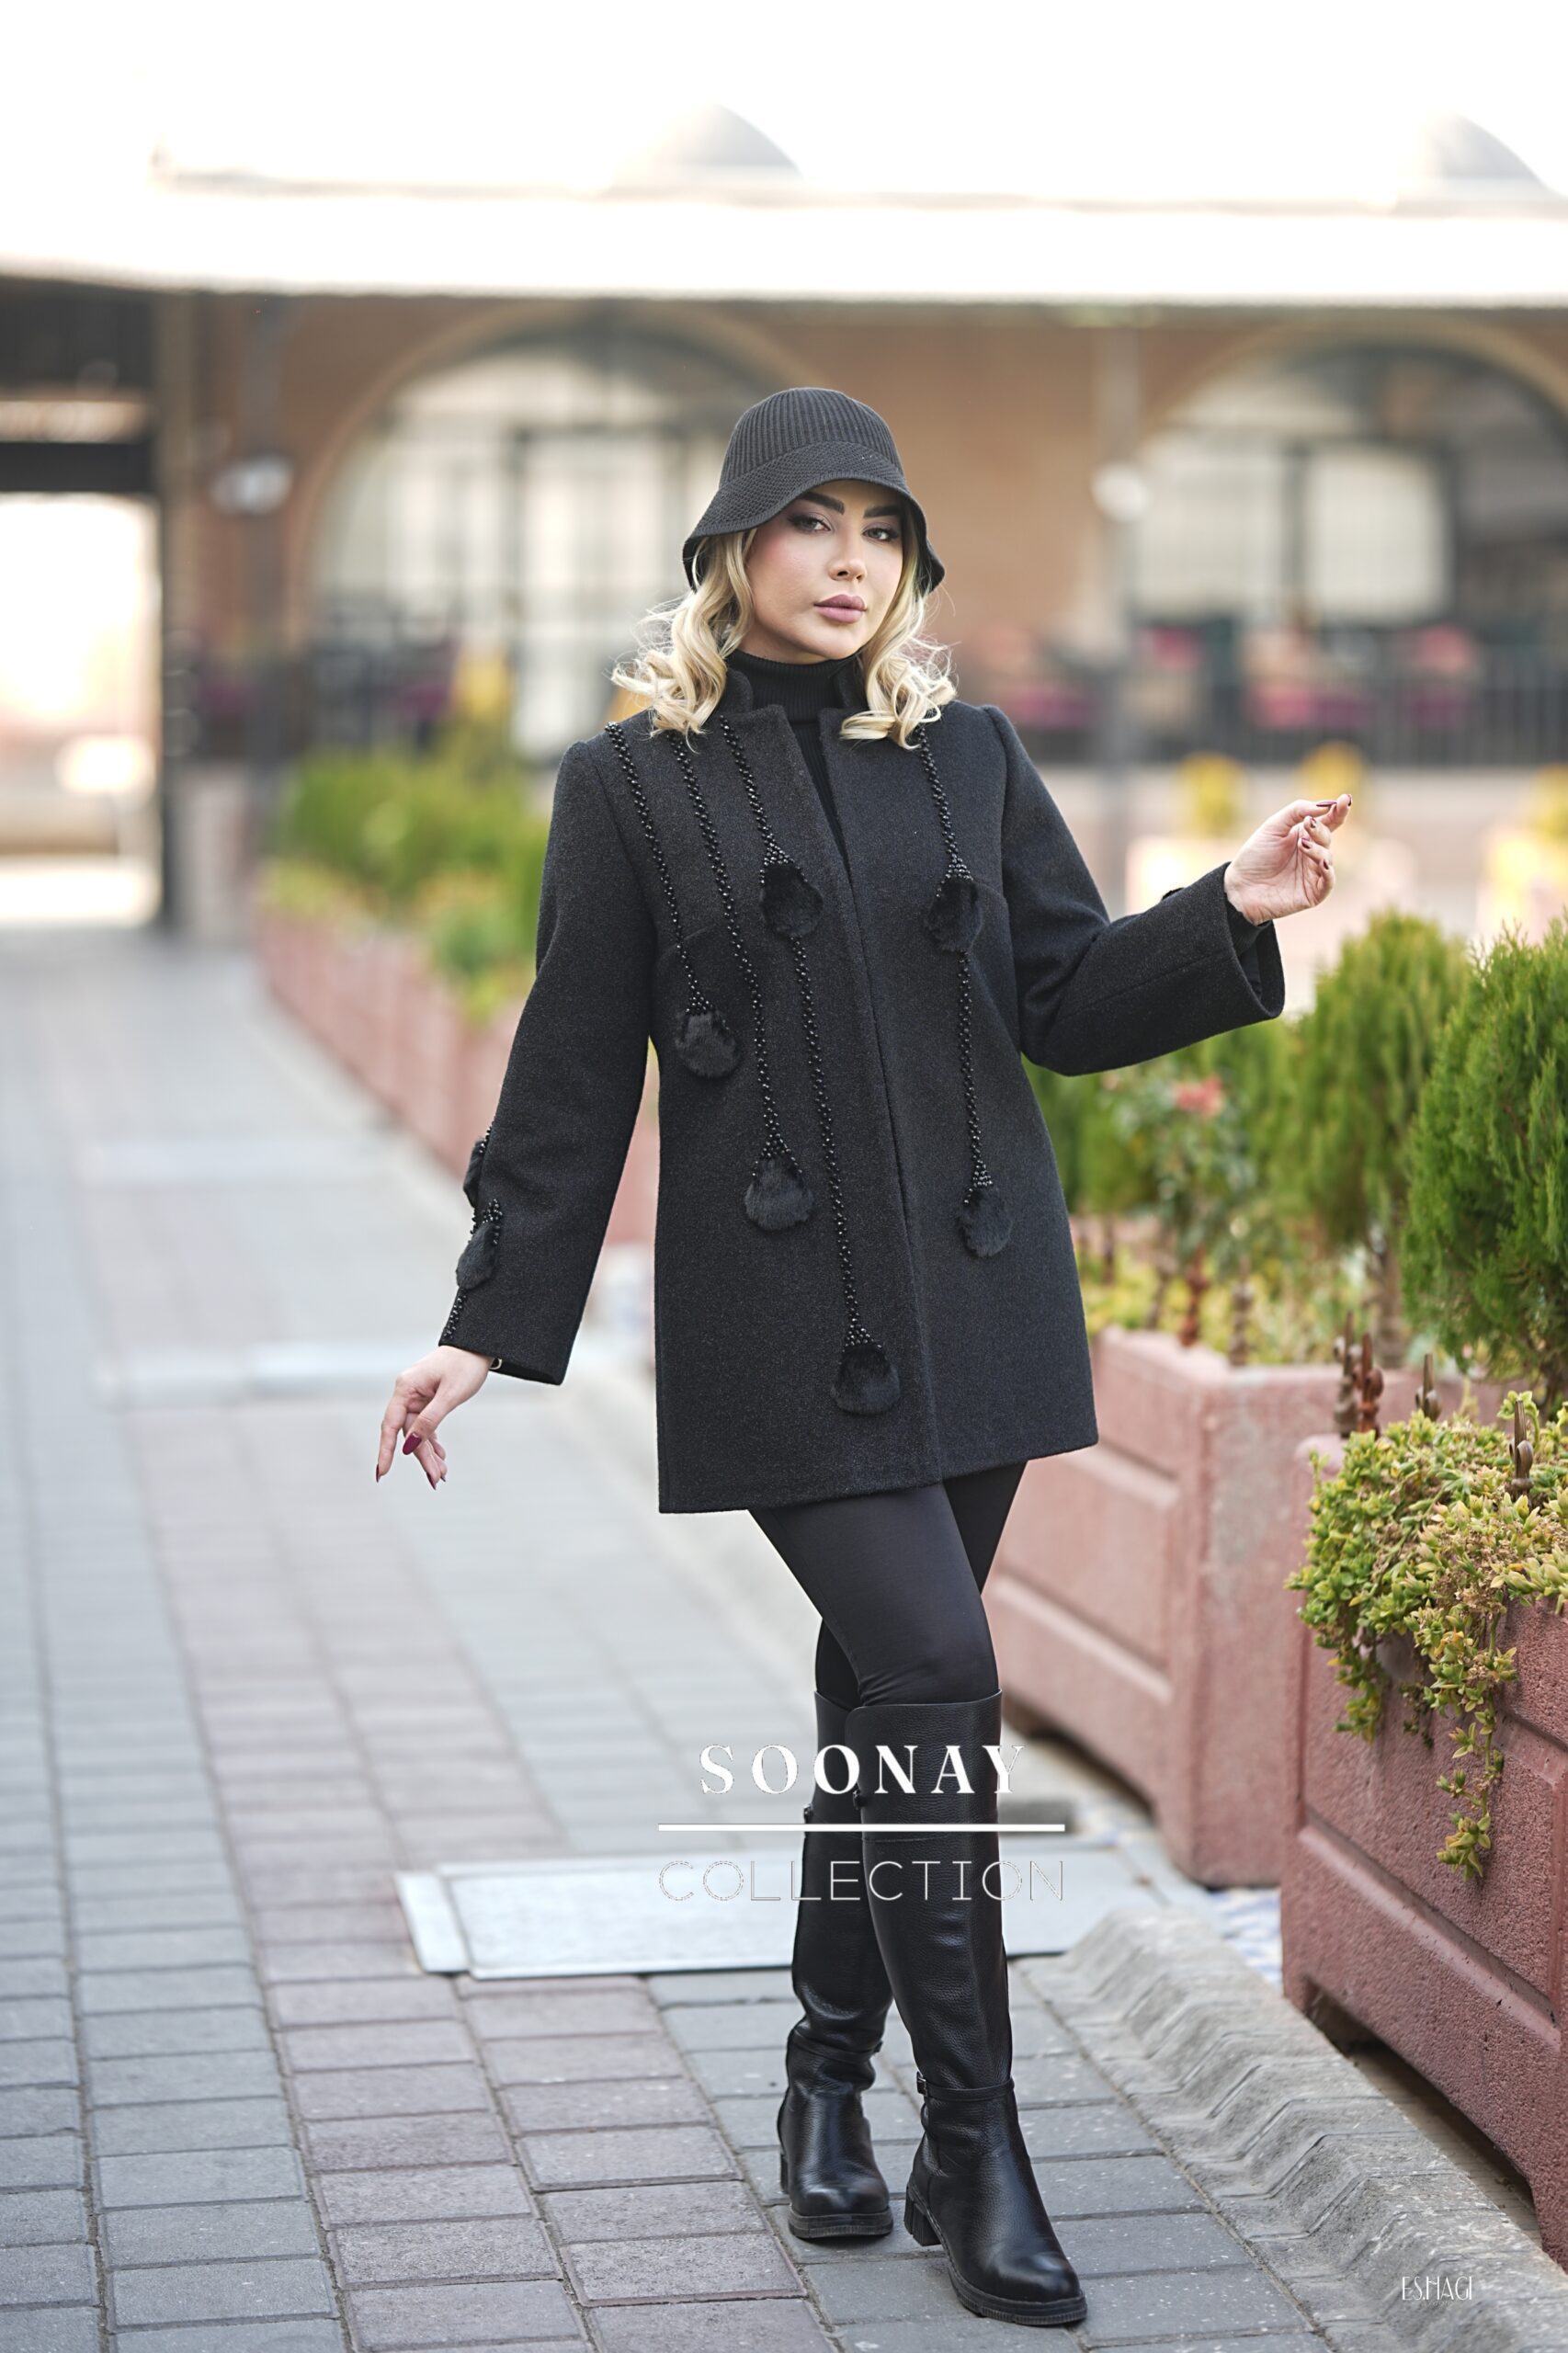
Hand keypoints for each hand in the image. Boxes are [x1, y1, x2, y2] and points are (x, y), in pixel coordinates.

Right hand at [375, 1345, 491, 1488]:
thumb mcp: (450, 1395)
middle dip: (421, 1457)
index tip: (382, 1472)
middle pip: (408, 1432)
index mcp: (406, 1388)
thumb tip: (411, 1444)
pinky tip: (441, 1455)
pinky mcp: (428, 1399)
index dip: (386, 1450)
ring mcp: (417, 1397)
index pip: (391, 1425)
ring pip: (417, 1432)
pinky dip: (432, 1441)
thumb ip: (429, 1420)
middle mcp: (407, 1393)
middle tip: (435, 1478)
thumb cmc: (465, 1364)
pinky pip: (425, 1425)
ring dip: (429, 1452)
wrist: (478, 1345)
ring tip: (441, 1473)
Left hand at [1224, 793, 1351, 923]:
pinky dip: (1329, 872)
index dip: (1339, 811)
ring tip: (1302, 844)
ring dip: (1318, 849)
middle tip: (1308, 825)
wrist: (1239, 887)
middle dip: (1320, 830)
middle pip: (1327, 838)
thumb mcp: (1273, 827)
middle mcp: (1312, 854)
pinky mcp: (1312, 893)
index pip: (1329, 822)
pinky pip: (1328, 882)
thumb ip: (1297, 811)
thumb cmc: (1255, 856)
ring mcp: (1313, 874)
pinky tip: (1322, 863)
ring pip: (1327, 858)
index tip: (1345, 799)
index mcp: (1305, 836)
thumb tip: (1324, 805)